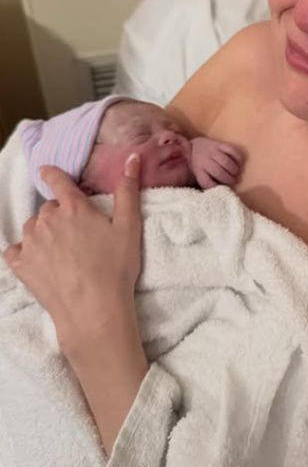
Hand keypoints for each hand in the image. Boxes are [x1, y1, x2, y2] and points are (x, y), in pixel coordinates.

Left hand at [4, 155, 142, 354]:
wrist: (94, 309)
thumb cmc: (115, 267)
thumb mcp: (129, 226)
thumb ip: (128, 190)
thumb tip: (132, 157)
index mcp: (73, 207)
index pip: (57, 180)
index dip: (52, 174)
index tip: (46, 171)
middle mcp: (48, 219)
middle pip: (49, 208)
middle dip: (60, 214)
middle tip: (77, 233)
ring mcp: (32, 242)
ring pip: (32, 227)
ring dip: (43, 232)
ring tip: (60, 249)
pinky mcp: (22, 265)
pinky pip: (15, 250)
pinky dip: (24, 252)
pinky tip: (38, 261)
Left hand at [190, 137, 243, 189]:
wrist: (196, 146)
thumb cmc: (200, 165)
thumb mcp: (199, 174)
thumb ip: (208, 182)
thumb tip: (219, 193)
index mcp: (198, 170)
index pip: (206, 182)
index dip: (216, 187)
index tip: (222, 189)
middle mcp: (204, 160)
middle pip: (218, 173)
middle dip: (229, 180)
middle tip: (233, 182)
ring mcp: (212, 151)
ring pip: (226, 162)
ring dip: (234, 170)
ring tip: (236, 173)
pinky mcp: (220, 144)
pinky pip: (232, 150)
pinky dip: (238, 158)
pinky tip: (239, 163)